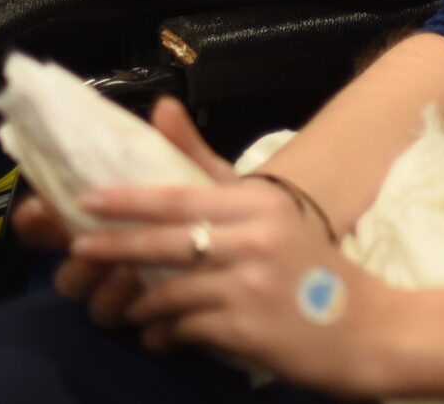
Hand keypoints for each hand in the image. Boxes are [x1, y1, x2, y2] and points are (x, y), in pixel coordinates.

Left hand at [73, 101, 397, 393]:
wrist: (363, 326)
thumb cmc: (307, 267)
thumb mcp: (267, 210)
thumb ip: (208, 167)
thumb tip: (160, 108)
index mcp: (260, 203)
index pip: (180, 196)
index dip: (128, 200)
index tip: (87, 201)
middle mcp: (256, 238)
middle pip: (166, 242)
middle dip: (116, 247)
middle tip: (80, 252)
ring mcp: (251, 285)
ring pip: (169, 290)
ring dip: (140, 302)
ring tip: (128, 307)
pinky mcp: (247, 329)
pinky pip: (184, 328)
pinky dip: (164, 333)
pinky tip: (160, 336)